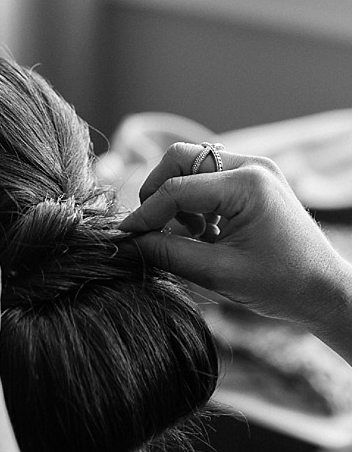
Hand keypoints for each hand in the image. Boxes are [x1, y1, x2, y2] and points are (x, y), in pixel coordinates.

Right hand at [120, 143, 350, 358]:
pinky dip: (195, 201)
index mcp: (247, 185)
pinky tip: (206, 232)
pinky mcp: (255, 180)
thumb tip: (128, 241)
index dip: (145, 214)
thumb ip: (167, 253)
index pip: (176, 189)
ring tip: (191, 235)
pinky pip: (208, 177)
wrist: (326, 292)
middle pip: (180, 159)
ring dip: (178, 198)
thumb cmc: (282, 286)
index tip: (125, 235)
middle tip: (153, 227)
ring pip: (192, 165)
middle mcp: (252, 166)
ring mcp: (256, 170)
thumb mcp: (218, 273)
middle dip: (158, 192)